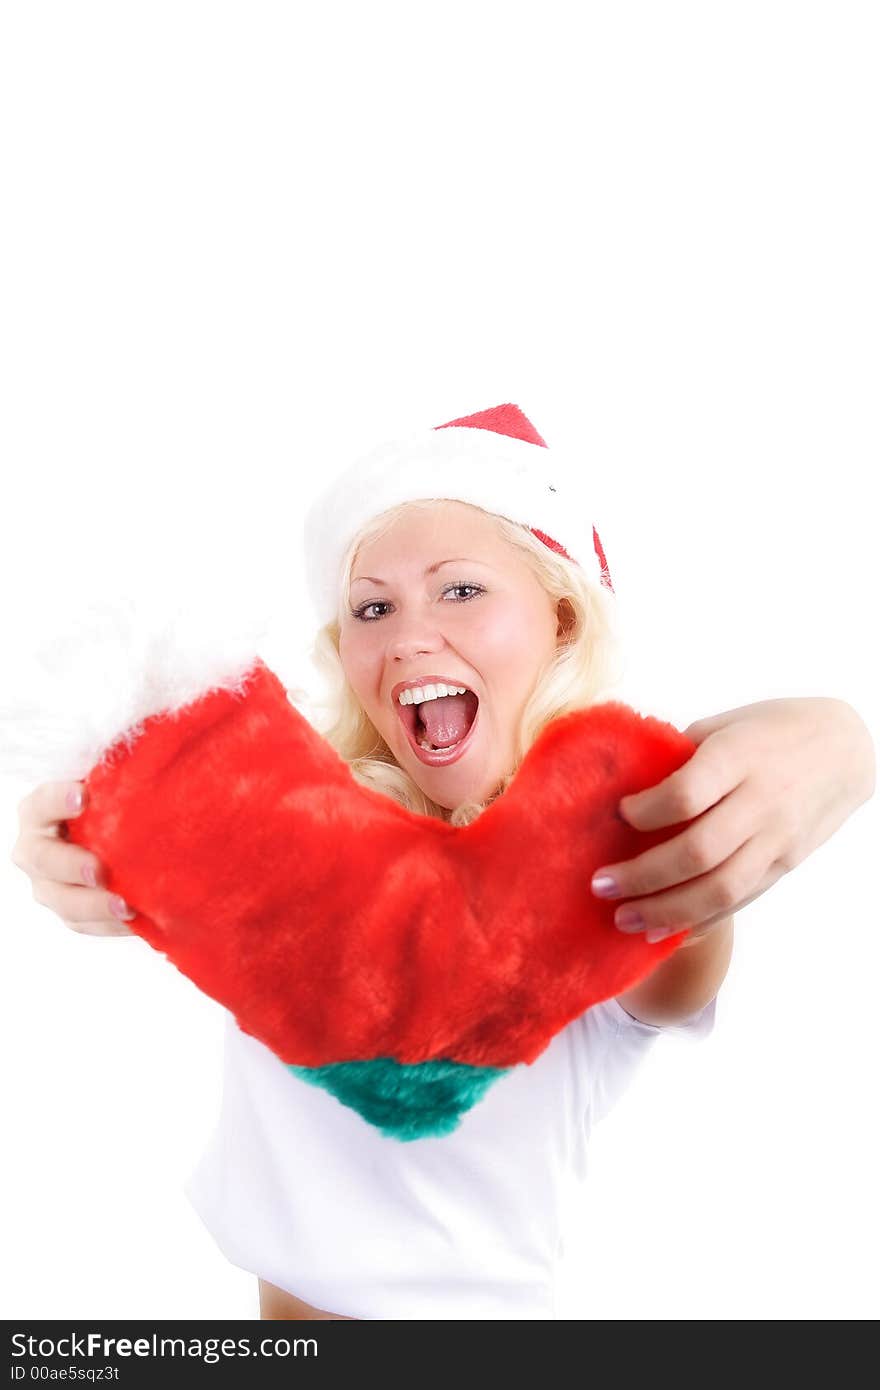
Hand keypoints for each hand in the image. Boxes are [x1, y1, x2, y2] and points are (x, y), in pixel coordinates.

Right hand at [10, 780, 137, 935]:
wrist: (117, 839)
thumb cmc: (112, 803)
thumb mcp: (108, 784)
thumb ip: (115, 773)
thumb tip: (151, 752)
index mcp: (38, 810)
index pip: (41, 803)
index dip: (57, 799)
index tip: (83, 795)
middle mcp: (34, 849)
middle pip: (42, 860)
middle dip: (70, 866)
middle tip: (98, 870)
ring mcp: (47, 884)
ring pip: (61, 900)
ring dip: (93, 906)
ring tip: (127, 907)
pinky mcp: (69, 911)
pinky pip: (84, 924)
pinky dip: (109, 925)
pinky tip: (137, 920)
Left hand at [591, 697, 875, 943]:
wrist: (844, 748)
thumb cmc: (769, 729)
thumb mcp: (724, 726)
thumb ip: (679, 758)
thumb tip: (621, 785)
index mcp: (738, 756)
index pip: (686, 794)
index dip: (644, 811)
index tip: (617, 814)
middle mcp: (761, 801)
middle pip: (698, 852)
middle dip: (643, 876)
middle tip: (600, 884)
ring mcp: (778, 838)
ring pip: (721, 888)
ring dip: (667, 910)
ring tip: (625, 918)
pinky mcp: (786, 864)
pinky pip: (741, 900)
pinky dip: (700, 920)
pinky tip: (664, 930)